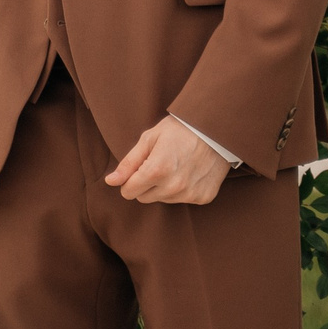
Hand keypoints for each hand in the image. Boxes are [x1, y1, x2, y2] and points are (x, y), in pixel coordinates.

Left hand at [106, 116, 230, 204]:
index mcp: (156, 170)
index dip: (130, 180)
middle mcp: (173, 187)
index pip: (128, 192)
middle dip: (146, 184)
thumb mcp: (150, 139)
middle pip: (144, 198)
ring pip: (163, 199)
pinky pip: (182, 200)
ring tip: (176, 165)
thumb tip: (110, 182)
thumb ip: (128, 163)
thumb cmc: (180, 129)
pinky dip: (182, 189)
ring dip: (164, 187)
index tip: (139, 167)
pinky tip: (190, 171)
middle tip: (159, 162)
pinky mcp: (203, 198)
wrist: (216, 128)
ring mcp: (189, 194)